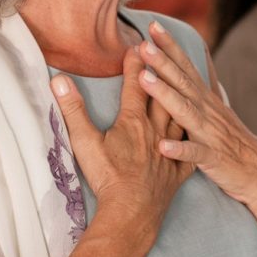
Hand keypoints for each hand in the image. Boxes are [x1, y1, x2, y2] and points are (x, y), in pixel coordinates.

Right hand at [51, 48, 191, 228]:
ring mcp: (169, 151)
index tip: (138, 44)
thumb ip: (73, 110)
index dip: (136, 64)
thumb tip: (59, 80)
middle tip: (164, 55)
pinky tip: (197, 137)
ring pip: (179, 118)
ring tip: (184, 87)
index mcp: (133, 121)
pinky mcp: (177, 172)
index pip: (136, 85)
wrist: (132, 212)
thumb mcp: (85, 142)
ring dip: (180, 101)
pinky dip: (192, 141)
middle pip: (161, 96)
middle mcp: (155, 130)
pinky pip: (189, 152)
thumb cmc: (107, 177)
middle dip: (161, 74)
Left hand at [136, 21, 256, 220]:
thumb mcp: (218, 106)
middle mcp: (206, 110)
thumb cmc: (231, 138)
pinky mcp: (212, 157)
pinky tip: (162, 146)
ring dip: (164, 94)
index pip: (185, 66)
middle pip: (182, 81)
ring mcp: (210, 132)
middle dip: (162, 61)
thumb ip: (205, 82)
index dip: (170, 45)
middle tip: (142, 44)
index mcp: (203, 98)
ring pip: (184, 111)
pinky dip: (180, 149)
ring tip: (143, 79)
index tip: (152, 24)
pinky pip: (194, 153)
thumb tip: (199, 56)